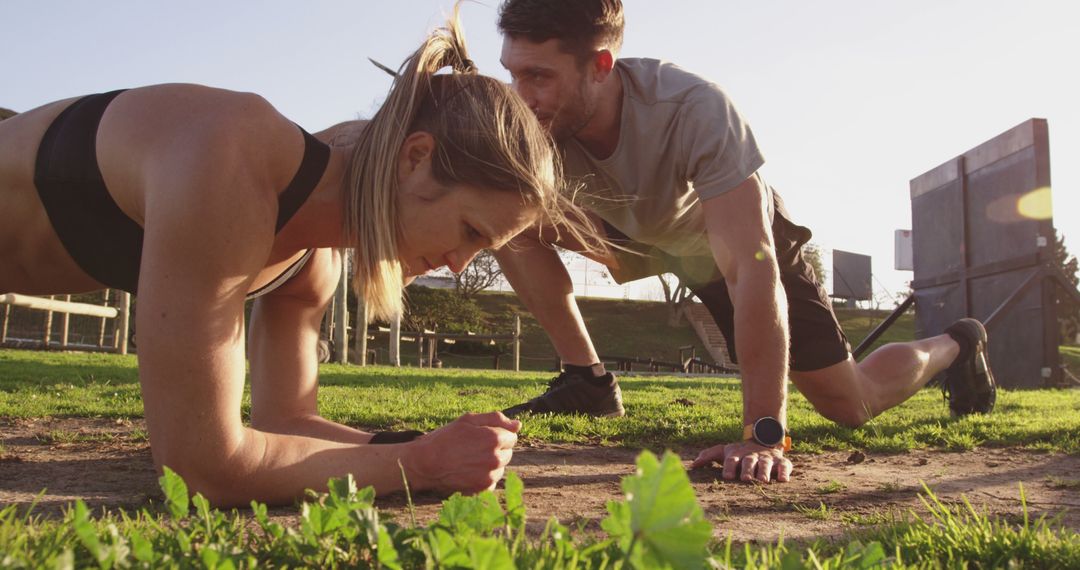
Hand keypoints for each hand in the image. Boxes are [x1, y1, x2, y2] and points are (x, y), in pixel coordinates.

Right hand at [403, 411, 520, 492]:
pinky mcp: (482, 489)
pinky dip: (484, 477)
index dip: (497, 434)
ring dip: (491, 464)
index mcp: (494, 438)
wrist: (425, 463)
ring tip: (470, 460)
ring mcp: (490, 476)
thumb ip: (496, 419)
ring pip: (500, 467)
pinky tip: (469, 472)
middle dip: (495, 449)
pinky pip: (492, 481)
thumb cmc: (446, 438)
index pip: (512, 436)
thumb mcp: (468, 420)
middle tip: (473, 448)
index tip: (482, 436)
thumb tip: (518, 425)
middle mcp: (495, 458)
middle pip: (507, 452)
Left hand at [691, 440, 792, 482]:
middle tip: (746, 479)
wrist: (762, 441)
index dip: (729, 467)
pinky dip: (784, 472)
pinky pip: (785, 466)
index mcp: (737, 454)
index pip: (731, 460)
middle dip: (747, 469)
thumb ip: (709, 456)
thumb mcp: (724, 452)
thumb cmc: (740, 453)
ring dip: (764, 471)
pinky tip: (783, 480)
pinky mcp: (781, 462)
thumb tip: (693, 465)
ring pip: (766, 464)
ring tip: (763, 480)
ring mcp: (767, 459)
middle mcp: (752, 456)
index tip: (727, 476)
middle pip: (749, 462)